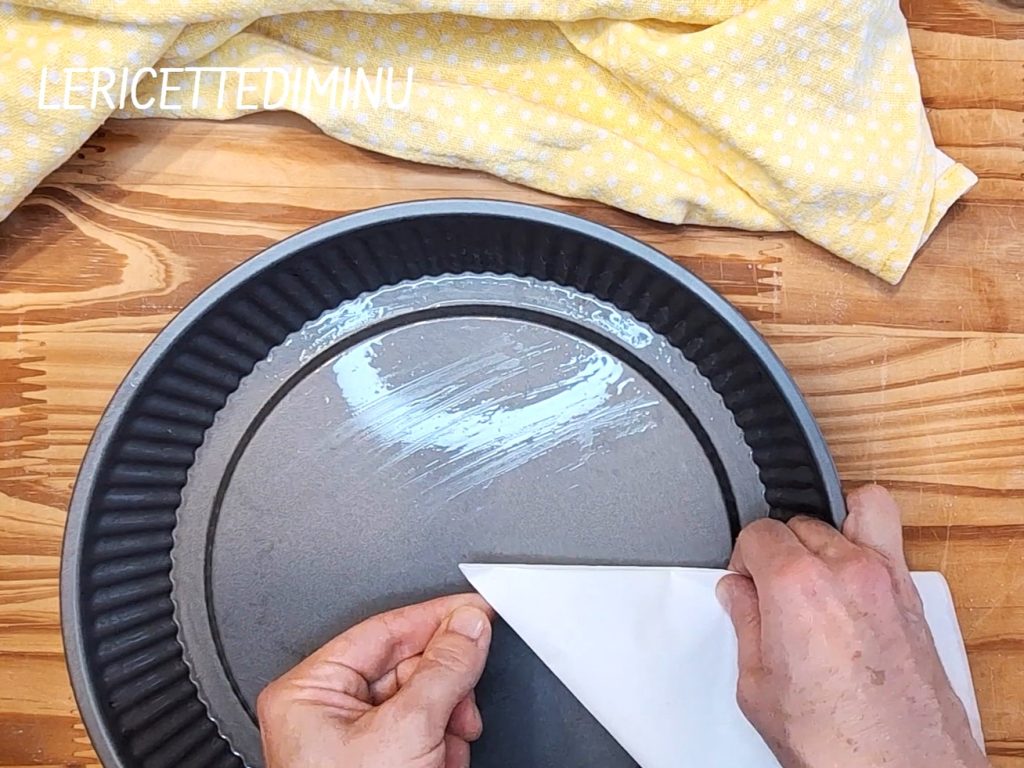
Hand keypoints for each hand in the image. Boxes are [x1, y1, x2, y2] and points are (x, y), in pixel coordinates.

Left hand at [258, 594, 493, 767]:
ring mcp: (352, 741)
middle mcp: (325, 711)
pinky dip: (444, 745)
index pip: (383, 630)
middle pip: (406, 665)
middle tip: (465, 697)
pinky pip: (424, 730)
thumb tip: (468, 626)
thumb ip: (443, 669)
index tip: (474, 609)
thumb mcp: (408, 730)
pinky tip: (443, 763)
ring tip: (448, 745)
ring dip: (449, 720)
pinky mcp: (380, 762)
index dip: (434, 617)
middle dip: (444, 686)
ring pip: (422, 699)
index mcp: (309, 692)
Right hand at [717, 485, 987, 767]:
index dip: (742, 560)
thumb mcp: (758, 686)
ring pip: (838, 514)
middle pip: (793, 525)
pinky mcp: (910, 591)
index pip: (756, 533)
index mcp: (794, 585)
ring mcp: (883, 575)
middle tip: (769, 594)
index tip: (743, 585)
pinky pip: (885, 524)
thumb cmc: (837, 742)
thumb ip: (745, 624)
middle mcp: (842, 568)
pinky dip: (863, 526)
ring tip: (809, 571)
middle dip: (775, 554)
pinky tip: (848, 557)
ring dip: (817, 535)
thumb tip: (738, 594)